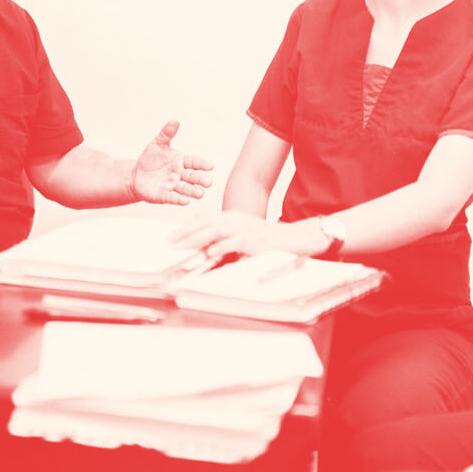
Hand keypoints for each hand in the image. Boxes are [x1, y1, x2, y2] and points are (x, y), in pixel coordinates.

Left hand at [131, 120, 212, 205]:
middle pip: (192, 177)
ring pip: (185, 189)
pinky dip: (179, 200)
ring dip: (193, 191)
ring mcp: (172, 186)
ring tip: (200, 194)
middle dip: (200, 180)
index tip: (210, 166)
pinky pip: (172, 198)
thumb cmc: (151, 158)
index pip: (194, 162)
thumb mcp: (157, 144)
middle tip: (208, 183)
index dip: (202, 164)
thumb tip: (175, 120)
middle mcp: (180, 174)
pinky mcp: (163, 196)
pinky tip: (186, 202)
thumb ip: (167, 133)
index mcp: (181, 161)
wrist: (136, 175)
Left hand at [170, 210, 327, 257]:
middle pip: (209, 223)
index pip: (207, 221)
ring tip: (183, 247)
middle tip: (169, 243)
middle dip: (187, 233)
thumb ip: (225, 231)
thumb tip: (202, 230)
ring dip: (200, 238)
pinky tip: (211, 252)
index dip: (187, 229)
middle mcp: (241, 221)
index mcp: (237, 219)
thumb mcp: (247, 233)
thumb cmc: (273, 240)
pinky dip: (224, 246)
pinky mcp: (260, 241)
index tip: (170, 238)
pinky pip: (239, 242)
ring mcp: (250, 230)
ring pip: (220, 230)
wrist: (303, 239)